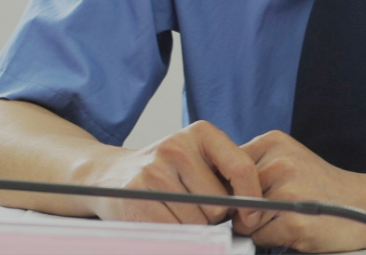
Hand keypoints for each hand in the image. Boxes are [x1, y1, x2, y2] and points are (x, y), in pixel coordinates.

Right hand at [87, 120, 262, 225]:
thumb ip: (225, 174)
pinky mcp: (136, 198)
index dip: (251, 197)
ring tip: (175, 209)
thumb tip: (254, 209)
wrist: (111, 175)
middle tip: (194, 205)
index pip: (241, 166)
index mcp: (200, 132)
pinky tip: (162, 218)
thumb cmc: (164, 171)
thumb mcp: (196, 158)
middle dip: (212, 214)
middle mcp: (176, 146)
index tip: (251, 214)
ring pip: (197, 221)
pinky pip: (173, 230)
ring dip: (192, 226)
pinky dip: (174, 233)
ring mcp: (154, 171)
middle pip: (218, 202)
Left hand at [233, 131, 365, 252]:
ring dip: (259, 228)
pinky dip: (272, 240)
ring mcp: (287, 190)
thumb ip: (254, 169)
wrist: (363, 204)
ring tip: (288, 218)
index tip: (242, 197)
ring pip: (243, 220)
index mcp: (273, 142)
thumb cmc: (320, 188)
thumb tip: (213, 190)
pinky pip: (259, 238)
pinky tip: (294, 229)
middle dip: (244, 210)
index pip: (226, 167)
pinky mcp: (293, 219)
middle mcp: (280, 161)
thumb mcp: (288, 162)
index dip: (230, 189)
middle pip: (232, 196)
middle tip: (274, 209)